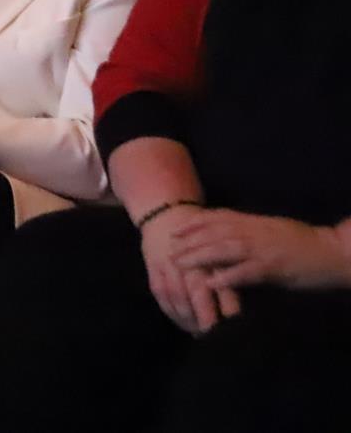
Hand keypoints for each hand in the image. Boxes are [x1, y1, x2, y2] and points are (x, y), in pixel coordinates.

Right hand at [140, 206, 241, 333]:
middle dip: (206, 318)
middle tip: (215, 337)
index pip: (223, 286)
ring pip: (177, 297)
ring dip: (187, 319)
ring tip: (199, 334)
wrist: (165, 212)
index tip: (236, 327)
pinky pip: (160, 294)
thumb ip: (236, 269)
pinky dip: (170, 311)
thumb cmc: (202, 233)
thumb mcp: (223, 246)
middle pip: (197, 294)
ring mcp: (168, 265)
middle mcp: (190, 260)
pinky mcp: (153, 268)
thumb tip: (253, 296)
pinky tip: (181, 323)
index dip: (229, 308)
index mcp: (212, 254)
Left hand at [173, 209, 350, 292]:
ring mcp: (262, 250)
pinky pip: (246, 272)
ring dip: (199, 256)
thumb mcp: (271, 228)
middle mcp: (254, 232)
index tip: (175, 228)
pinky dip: (227, 276)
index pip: (217, 218)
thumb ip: (249, 228)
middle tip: (168, 249)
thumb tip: (227, 231)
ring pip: (223, 250)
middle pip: (213, 233)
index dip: (194, 223)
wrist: (332, 251)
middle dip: (189, 241)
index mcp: (254, 222)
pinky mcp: (273, 268)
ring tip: (179, 264)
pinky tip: (211, 283)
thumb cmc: (302, 242)